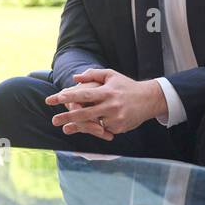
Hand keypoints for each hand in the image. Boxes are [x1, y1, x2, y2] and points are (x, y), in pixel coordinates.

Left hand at [46, 69, 167, 139]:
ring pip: (93, 125)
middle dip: (68, 116)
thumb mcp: (111, 75)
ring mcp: (115, 117)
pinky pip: (103, 130)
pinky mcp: (119, 127)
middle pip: (85, 113)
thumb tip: (74, 78)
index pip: (85, 94)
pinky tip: (84, 129)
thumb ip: (92, 75)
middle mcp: (110, 105)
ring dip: (77, 127)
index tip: (56, 98)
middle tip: (54, 120)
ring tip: (65, 129)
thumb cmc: (126, 86)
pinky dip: (94, 129)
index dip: (69, 96)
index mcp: (107, 91)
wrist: (149, 99)